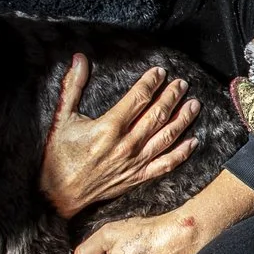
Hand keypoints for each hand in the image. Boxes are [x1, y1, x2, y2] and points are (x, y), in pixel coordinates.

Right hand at [41, 53, 200, 216]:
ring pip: (167, 137)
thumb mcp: (62, 118)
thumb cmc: (60, 156)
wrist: (59, 194)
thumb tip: (79, 58)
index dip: (151, 82)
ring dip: (183, 119)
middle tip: (182, 83)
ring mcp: (135, 162)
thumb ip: (72, 86)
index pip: (138, 98)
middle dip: (172, 96)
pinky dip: (182, 153)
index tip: (160, 72)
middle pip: (157, 114)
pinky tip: (193, 141)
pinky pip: (166, 164)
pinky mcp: (138, 177)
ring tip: (194, 104)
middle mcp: (126, 144)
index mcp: (109, 127)